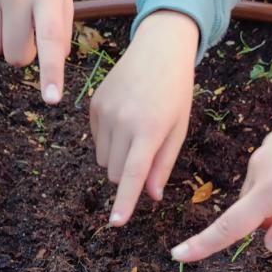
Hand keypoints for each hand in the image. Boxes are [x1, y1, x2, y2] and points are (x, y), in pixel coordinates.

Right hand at [90, 11, 198, 225]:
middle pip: (114, 173)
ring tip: (137, 131)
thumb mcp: (178, 129)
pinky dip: (109, 140)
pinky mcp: (93, 105)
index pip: (132, 175)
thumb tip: (151, 196)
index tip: (115, 223)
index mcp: (149, 129)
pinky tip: (125, 118)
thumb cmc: (176, 93)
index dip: (124, 201)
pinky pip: (96, 140)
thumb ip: (163, 165)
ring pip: (103, 160)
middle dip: (127, 174)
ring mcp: (104, 112)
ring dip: (117, 158)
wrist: (159, 49)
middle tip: (146, 153)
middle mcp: (122, 121)